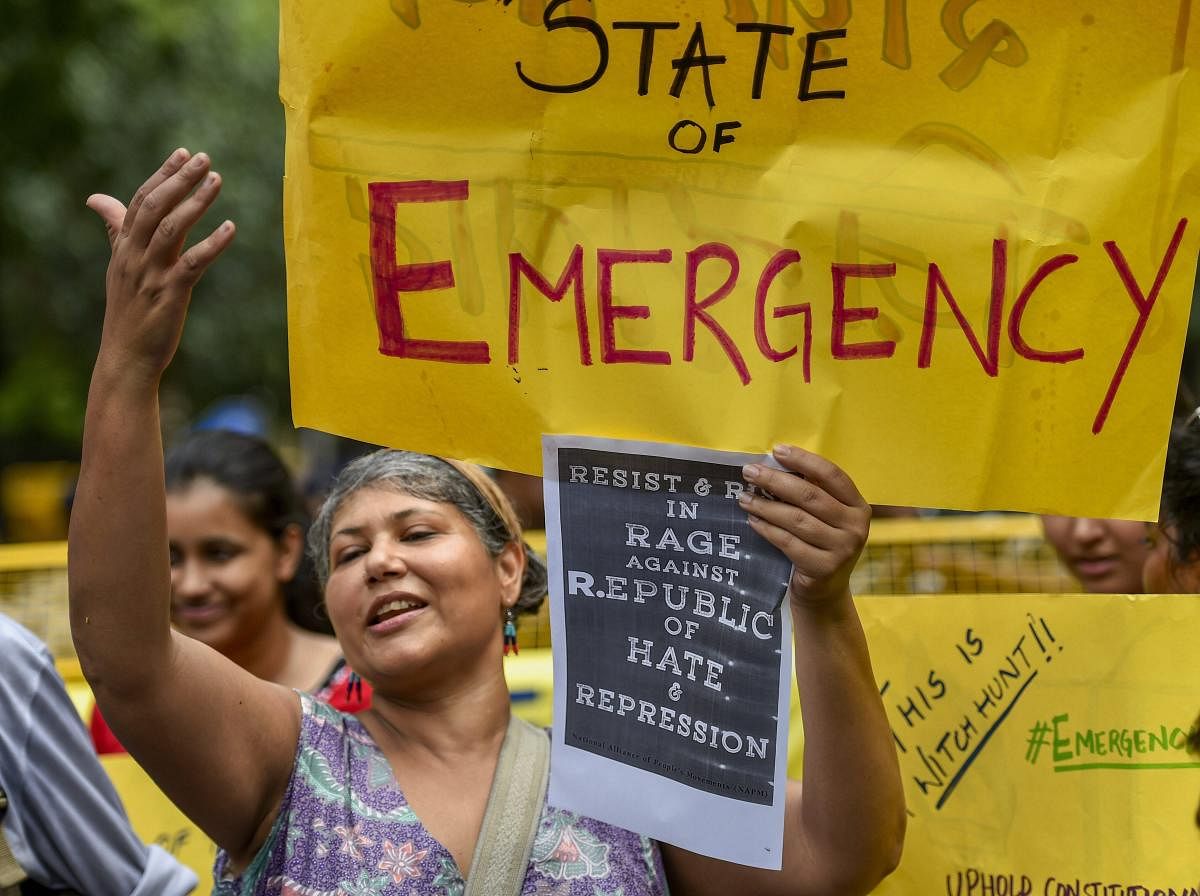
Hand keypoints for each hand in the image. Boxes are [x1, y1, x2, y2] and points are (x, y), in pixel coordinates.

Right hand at [87, 148, 234, 382]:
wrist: (126, 356)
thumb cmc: (128, 310)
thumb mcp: (119, 265)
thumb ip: (115, 230)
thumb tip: (97, 199)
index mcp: (124, 247)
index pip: (141, 201)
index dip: (162, 175)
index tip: (182, 153)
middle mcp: (134, 256)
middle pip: (155, 208)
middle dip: (179, 180)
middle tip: (204, 158)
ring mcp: (151, 274)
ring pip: (173, 229)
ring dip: (196, 202)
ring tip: (217, 181)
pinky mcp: (170, 294)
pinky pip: (193, 263)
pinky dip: (212, 244)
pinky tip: (230, 228)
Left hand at [738, 445, 869, 606]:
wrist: (826, 591)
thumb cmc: (821, 543)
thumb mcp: (826, 517)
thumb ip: (812, 494)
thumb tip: (774, 465)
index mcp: (858, 505)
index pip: (832, 475)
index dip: (804, 460)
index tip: (777, 450)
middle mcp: (856, 526)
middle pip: (810, 495)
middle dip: (775, 481)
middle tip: (750, 472)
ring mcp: (842, 549)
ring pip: (796, 519)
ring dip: (766, 506)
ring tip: (744, 498)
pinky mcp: (824, 568)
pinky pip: (788, 542)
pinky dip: (767, 529)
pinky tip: (752, 521)